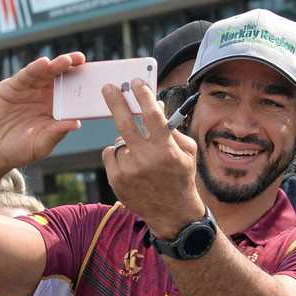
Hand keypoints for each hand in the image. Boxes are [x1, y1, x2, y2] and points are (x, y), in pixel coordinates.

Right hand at [0, 52, 85, 175]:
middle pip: (60, 77)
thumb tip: (76, 124)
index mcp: (55, 109)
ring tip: (66, 60)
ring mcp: (28, 90)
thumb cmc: (19, 150)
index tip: (95, 77)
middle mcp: (44, 96)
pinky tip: (44, 64)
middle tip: (82, 59)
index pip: (72, 92)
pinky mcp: (12, 87)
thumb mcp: (41, 144)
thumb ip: (56, 133)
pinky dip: (34, 68)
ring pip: (44, 73)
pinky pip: (25, 75)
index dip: (82, 83)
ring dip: (55, 65)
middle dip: (71, 67)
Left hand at [100, 79, 203, 237]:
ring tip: (141, 158)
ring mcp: (129, 170)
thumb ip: (172, 130)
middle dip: (115, 101)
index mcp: (166, 150)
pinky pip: (110, 154)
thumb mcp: (187, 153)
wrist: (172, 213)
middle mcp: (146, 159)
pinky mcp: (116, 180)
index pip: (152, 115)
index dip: (143, 96)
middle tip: (108, 87)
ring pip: (119, 141)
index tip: (136, 82)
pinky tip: (131, 165)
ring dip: (127, 143)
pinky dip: (118, 155)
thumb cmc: (181, 177)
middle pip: (124, 123)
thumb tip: (155, 106)